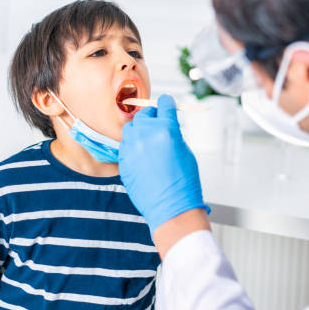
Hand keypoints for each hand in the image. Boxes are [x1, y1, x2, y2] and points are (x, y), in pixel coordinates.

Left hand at [118, 94, 209, 232]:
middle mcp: (146, 135)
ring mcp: (132, 147)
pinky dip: (132, 146)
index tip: (166, 103)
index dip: (166, 103)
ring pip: (130, 128)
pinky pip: (125, 145)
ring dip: (139, 130)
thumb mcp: (185, 150)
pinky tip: (142, 156)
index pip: (164, 104)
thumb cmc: (184, 181)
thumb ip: (172, 133)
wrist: (171, 206)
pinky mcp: (123, 160)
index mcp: (167, 129)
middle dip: (151, 116)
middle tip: (157, 123)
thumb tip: (165, 125)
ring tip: (147, 141)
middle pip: (144, 114)